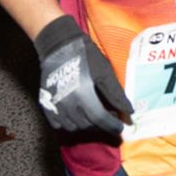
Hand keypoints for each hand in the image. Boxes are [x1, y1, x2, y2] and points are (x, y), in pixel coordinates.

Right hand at [34, 15, 132, 133]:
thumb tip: (129, 112)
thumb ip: (116, 94)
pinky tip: (78, 116)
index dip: (112, 125)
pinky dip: (70, 124)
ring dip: (86, 126)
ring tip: (95, 115)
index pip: (100, 119)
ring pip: (72, 127)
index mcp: (83, 95)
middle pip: (86, 125)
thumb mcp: (104, 72)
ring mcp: (54, 106)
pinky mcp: (46, 104)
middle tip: (110, 117)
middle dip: (101, 125)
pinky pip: (58, 124)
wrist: (59, 46)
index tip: (121, 128)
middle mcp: (67, 104)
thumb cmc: (86, 56)